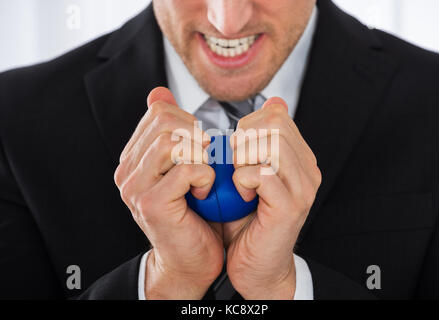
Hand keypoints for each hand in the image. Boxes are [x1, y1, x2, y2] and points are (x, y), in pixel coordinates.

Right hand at [114, 87, 223, 298]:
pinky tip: (207, 190)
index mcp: (133, 158)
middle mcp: (127, 171)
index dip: (190, 122)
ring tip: (208, 175)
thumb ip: (172, 132)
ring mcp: (135, 187)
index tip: (202, 145)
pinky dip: (206, 175)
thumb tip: (158, 92)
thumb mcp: (183, 166)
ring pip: (173, 141)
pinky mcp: (151, 204)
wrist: (192, 259)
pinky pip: (187, 169)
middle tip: (210, 159)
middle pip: (166, 121)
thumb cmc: (194, 213)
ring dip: (203, 155)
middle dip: (198, 135)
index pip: (159, 111)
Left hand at [224, 97, 321, 298]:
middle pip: (275, 125)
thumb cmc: (247, 220)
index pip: (277, 116)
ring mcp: (302, 189)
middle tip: (233, 163)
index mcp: (299, 159)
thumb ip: (259, 139)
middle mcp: (307, 171)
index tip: (235, 148)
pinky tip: (241, 194)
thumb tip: (272, 102)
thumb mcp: (250, 172)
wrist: (256, 266)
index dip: (248, 125)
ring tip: (237, 178)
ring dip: (242, 158)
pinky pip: (263, 174)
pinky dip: (242, 180)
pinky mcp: (290, 208)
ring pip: (271, 145)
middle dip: (243, 139)